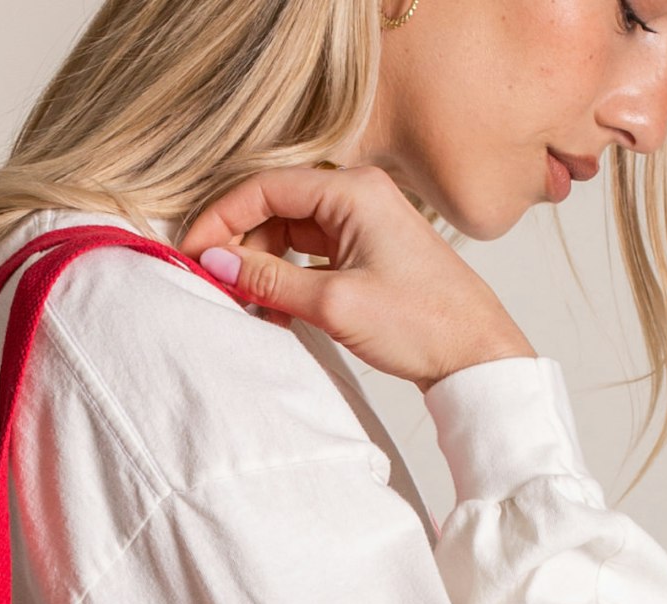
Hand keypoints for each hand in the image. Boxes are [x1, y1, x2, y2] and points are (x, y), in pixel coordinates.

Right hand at [180, 165, 535, 392]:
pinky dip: (285, 278)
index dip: (221, 218)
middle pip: (274, 207)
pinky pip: (307, 254)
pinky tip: (274, 310)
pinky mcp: (364, 251)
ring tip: (248, 307)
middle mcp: (356, 194)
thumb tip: (214, 261)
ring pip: (288, 233)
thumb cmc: (421, 323)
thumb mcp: (334, 304)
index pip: (266, 187)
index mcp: (353, 189)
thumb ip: (269, 280)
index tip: (191, 253)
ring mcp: (361, 222)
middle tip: (214, 285)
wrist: (474, 353)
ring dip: (261, 266)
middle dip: (240, 244)